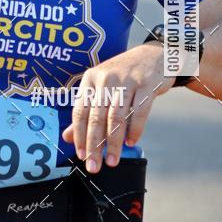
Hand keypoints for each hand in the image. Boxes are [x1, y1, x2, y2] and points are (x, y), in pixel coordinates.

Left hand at [62, 43, 174, 172]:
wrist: (154, 55)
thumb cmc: (123, 76)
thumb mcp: (101, 88)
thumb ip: (85, 112)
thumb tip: (68, 137)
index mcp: (90, 79)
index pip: (80, 112)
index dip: (79, 135)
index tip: (81, 155)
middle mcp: (106, 78)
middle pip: (97, 117)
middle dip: (95, 145)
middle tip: (94, 166)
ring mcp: (127, 80)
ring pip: (117, 117)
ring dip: (114, 142)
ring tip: (113, 160)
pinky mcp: (146, 84)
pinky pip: (139, 111)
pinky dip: (135, 130)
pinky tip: (131, 142)